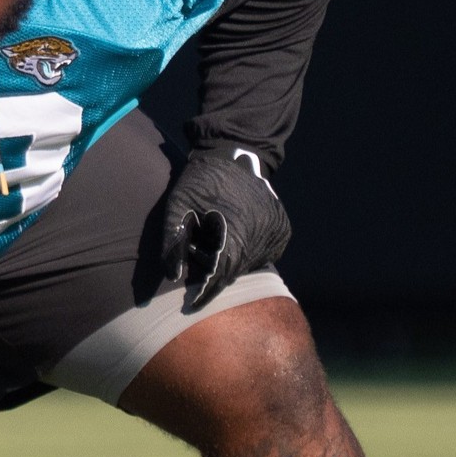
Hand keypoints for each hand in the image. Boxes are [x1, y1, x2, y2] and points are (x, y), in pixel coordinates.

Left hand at [161, 147, 290, 308]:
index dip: (206, 291)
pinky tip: (234, 235)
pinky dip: (247, 251)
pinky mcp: (283, 229)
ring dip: (232, 261)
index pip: (221, 274)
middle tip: (199, 259)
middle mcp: (262, 235)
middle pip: (236, 270)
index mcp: (235, 231)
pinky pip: (264, 252)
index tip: (191, 304)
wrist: (235, 152)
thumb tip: (174, 277)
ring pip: (250, 263)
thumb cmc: (199, 181)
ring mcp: (276, 231)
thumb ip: (173, 242)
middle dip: (215, 273)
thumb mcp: (177, 205)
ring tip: (215, 240)